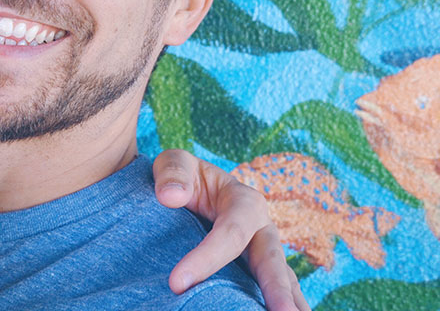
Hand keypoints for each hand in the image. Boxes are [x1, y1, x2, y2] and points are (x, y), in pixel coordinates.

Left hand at [153, 149, 309, 310]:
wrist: (187, 187)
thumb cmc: (181, 176)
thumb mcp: (174, 163)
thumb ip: (173, 173)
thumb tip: (170, 196)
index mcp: (244, 202)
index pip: (230, 233)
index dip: (206, 258)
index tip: (176, 283)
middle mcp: (261, 231)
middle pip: (272, 263)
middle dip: (277, 290)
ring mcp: (262, 255)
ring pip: (282, 282)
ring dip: (290, 305)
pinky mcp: (255, 273)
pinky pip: (270, 292)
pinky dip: (278, 306)